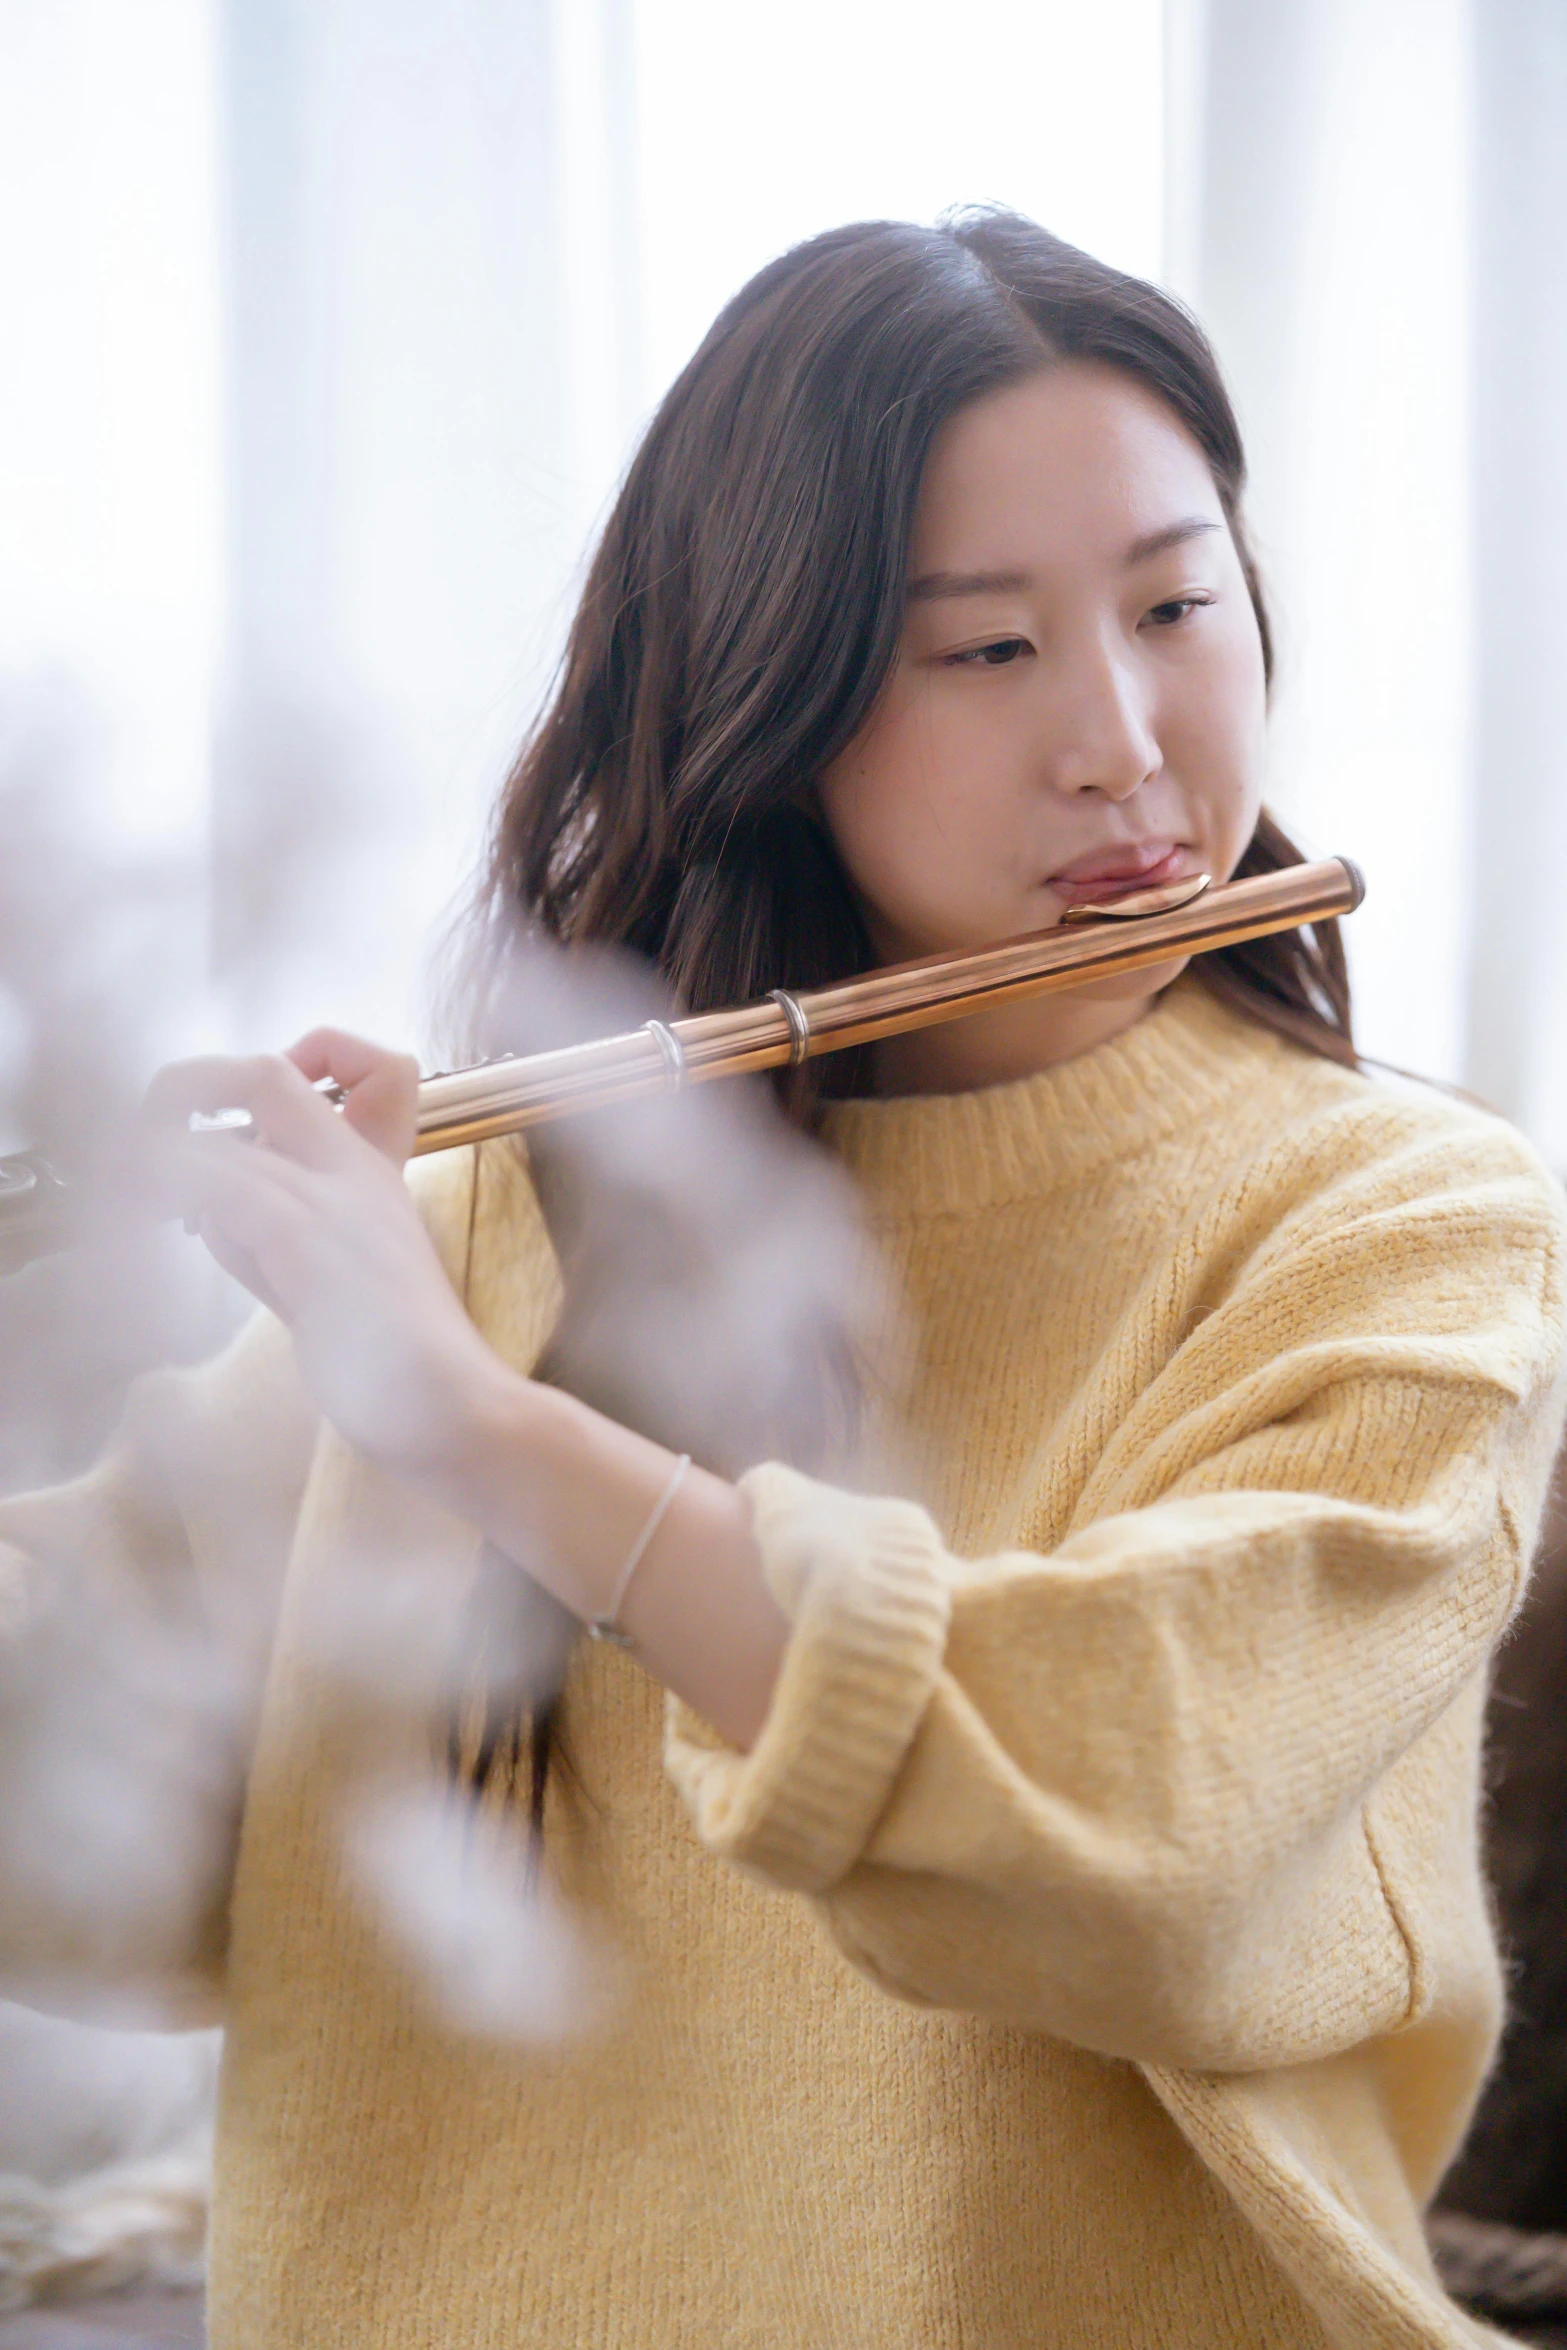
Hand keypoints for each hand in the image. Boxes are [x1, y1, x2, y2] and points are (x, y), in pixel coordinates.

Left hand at [140, 1030, 505, 1473]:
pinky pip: (213, 1179)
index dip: (242, 1083)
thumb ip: (272, 1240)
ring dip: (154, 1158)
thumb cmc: (395, 1365)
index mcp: (367, 1173)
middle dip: (187, 1091)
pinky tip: (154, 1220)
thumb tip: (203, 1217)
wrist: (449, 1404)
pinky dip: (166, 1187)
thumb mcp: (330, 1282)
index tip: (205, 1133)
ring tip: (133, 1202)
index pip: (308, 1075)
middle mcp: (350, 1171)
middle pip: (264, 1073)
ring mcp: (328, 1199)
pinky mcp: (302, 1236)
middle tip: (146, 1151)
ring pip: (220, 1130)